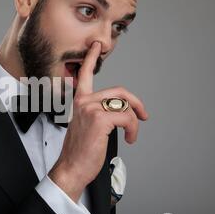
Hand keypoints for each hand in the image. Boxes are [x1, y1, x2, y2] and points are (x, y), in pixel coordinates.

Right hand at [48, 42, 148, 202]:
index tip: (96, 45)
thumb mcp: (85, 127)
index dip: (91, 59)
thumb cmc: (79, 151)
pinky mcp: (100, 119)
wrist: (71, 168)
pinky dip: (133, 129)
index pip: (85, 75)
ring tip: (130, 135)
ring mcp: (91, 108)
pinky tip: (129, 139)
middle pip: (120, 92)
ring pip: (125, 106)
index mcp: (79, 102)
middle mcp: (83, 101)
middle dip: (136, 104)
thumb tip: (118, 112)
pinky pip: (127, 117)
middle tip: (143, 115)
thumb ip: (96, 113)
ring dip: (133, 122)